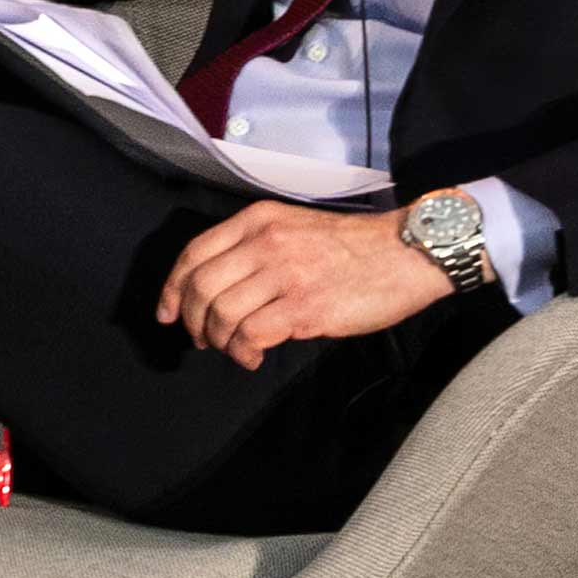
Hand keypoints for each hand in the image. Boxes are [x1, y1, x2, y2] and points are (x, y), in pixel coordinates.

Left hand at [153, 199, 453, 370]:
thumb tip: (221, 293)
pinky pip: (251, 335)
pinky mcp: (305, 306)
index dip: (171, 289)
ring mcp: (285, 274)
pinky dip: (242, 352)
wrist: (409, 252)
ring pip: (221, 313)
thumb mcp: (294, 228)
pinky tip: (252, 357)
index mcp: (258, 221)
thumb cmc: (354, 246)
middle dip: (191, 320)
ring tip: (232, 349)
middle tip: (201, 339)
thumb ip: (255, 250)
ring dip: (218, 340)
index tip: (167, 313)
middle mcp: (265, 243)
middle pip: (200, 287)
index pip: (194, 254)